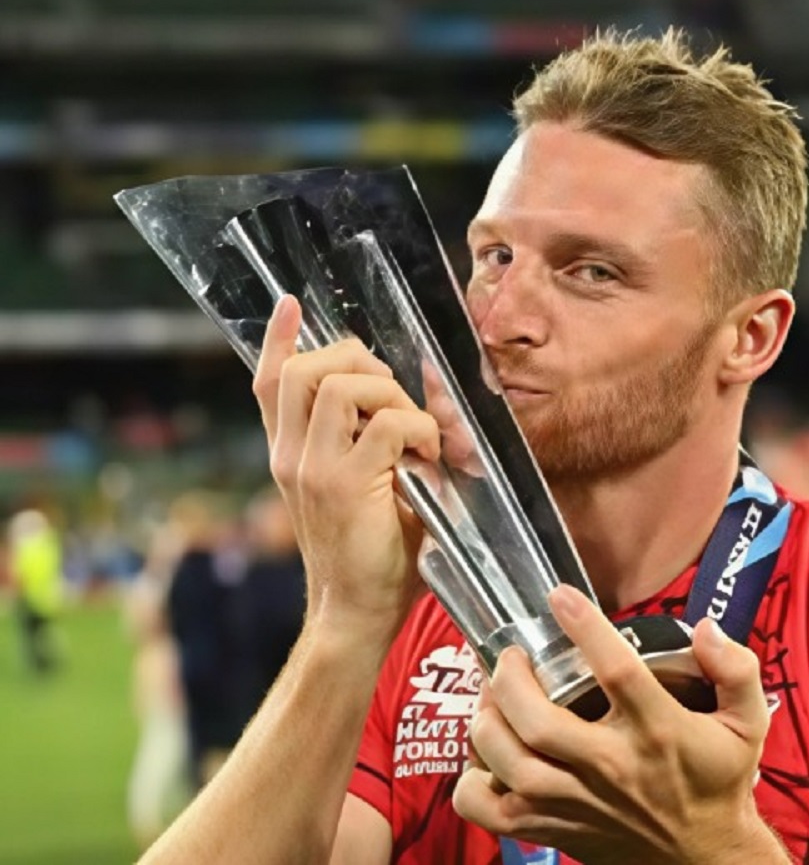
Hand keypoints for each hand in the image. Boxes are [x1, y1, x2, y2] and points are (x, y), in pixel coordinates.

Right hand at [252, 296, 440, 646]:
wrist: (356, 613)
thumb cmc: (370, 555)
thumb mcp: (361, 489)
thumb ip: (368, 446)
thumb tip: (407, 401)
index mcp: (290, 455)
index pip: (270, 384)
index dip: (280, 340)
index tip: (289, 305)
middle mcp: (292, 456)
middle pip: (307, 369)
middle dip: (357, 360)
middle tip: (392, 392)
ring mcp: (314, 469)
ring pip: (341, 385)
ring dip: (390, 394)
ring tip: (414, 429)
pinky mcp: (345, 485)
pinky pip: (388, 424)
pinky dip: (419, 427)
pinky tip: (429, 455)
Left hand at [453, 586, 787, 864]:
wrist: (704, 859)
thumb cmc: (718, 782)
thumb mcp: (746, 722)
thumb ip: (736, 669)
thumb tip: (706, 629)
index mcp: (659, 731)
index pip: (618, 672)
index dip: (584, 628)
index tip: (561, 596)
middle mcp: (612, 767)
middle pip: (540, 723)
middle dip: (510, 678)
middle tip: (510, 655)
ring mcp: (577, 803)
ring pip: (510, 764)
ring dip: (488, 721)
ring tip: (493, 694)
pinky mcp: (553, 829)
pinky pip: (490, 812)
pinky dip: (471, 782)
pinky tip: (487, 755)